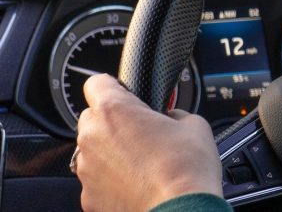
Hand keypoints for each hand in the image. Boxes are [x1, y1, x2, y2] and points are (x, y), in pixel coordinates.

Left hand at [76, 73, 221, 211]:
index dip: (114, 87)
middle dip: (113, 122)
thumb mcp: (194, 124)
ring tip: (142, 164)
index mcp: (114, 110)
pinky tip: (137, 185)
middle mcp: (92, 138)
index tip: (126, 95)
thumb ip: (174, 113)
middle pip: (93, 118)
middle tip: (142, 133)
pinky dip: (112, 181)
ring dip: (111, 153)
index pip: (96, 83)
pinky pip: (97, 181)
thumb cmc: (186, 170)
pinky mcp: (89, 198)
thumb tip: (170, 119)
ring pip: (94, 151)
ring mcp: (87, 171)